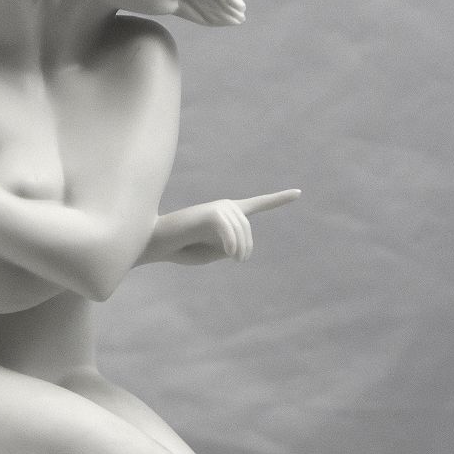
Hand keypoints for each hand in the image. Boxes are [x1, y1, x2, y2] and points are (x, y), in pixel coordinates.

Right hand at [147, 189, 300, 265]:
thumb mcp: (212, 253)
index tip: (298, 193)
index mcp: (227, 216)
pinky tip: (231, 254)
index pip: (256, 205)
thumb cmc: (182, 249)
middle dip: (246, 247)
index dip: (278, 199)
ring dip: (239, 249)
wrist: (155, 242)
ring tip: (232, 258)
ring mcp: (217, 207)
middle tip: (238, 260)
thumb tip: (239, 240)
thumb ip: (230, 247)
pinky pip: (229, 229)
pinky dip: (232, 243)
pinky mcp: (210, 213)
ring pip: (241, 230)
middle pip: (248, 228)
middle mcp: (225, 206)